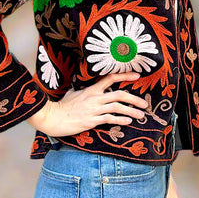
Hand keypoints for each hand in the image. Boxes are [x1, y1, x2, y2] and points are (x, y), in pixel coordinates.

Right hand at [27, 72, 147, 136]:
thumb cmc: (62, 106)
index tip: (137, 76)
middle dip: (134, 99)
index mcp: (91, 89)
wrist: (53, 117)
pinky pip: (109, 119)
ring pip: (117, 107)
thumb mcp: (74, 93)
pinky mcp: (92, 120)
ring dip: (132, 111)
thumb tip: (86, 88)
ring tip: (141, 115)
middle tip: (144, 103)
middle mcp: (95, 97)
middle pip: (119, 94)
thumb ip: (83, 90)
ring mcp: (94, 109)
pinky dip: (120, 120)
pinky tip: (128, 121)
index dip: (125, 76)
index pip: (110, 78)